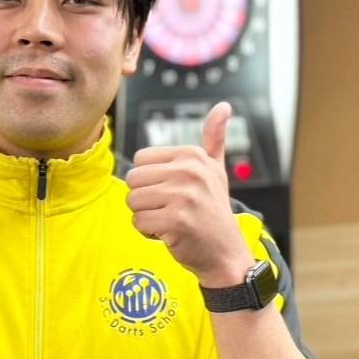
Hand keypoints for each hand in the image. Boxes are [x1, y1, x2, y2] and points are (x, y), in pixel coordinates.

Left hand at [125, 102, 251, 284]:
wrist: (225, 252)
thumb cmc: (213, 210)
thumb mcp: (216, 170)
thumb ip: (214, 138)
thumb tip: (223, 106)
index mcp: (192, 155)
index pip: (140, 160)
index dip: (150, 181)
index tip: (174, 193)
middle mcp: (189, 172)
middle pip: (133, 180)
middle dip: (145, 199)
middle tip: (171, 209)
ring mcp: (182, 196)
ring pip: (133, 201)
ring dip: (146, 216)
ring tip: (171, 220)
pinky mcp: (175, 221)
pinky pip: (138, 222)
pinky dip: (148, 232)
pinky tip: (170, 234)